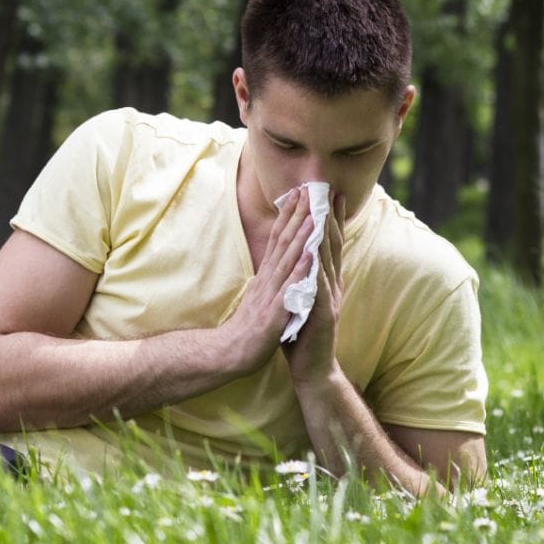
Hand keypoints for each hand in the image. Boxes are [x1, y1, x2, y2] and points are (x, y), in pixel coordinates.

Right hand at [217, 188, 317, 376]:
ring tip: (313, 215)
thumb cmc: (248, 325)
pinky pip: (289, 290)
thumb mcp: (259, 294)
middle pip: (282, 242)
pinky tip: (310, 257)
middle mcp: (267, 279)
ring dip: (300, 237)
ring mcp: (270, 295)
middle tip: (307, 190)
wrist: (231, 353)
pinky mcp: (273, 313)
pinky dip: (299, 272)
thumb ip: (269, 276)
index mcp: (266, 276)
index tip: (298, 193)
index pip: (277, 239)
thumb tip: (275, 257)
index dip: (288, 216)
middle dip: (296, 216)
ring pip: (286, 261)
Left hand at [283, 193, 346, 387]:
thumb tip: (298, 253)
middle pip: (332, 244)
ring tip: (321, 209)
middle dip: (330, 216)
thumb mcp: (302, 298)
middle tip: (328, 189)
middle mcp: (332, 285)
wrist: (313, 369)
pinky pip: (319, 287)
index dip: (328, 217)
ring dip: (324, 234)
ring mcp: (330, 299)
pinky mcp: (323, 314)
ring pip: (327, 260)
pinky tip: (313, 253)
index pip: (328, 243)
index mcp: (326, 280)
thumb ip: (303, 277)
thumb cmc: (304, 333)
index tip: (325, 192)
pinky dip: (316, 268)